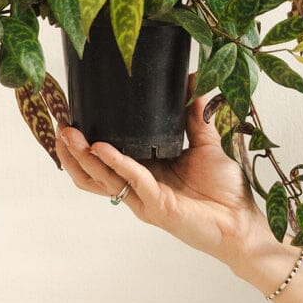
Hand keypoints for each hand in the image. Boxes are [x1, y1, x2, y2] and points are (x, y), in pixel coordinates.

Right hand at [55, 86, 269, 272]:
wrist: (243, 221)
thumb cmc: (225, 190)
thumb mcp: (206, 143)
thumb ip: (194, 116)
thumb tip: (191, 81)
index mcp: (144, 171)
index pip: (103, 158)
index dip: (83, 141)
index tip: (68, 117)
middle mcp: (138, 186)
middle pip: (92, 172)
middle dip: (71, 151)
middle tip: (59, 126)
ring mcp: (144, 198)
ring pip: (102, 179)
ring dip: (82, 158)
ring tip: (69, 136)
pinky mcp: (158, 206)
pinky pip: (132, 180)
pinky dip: (116, 163)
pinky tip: (102, 148)